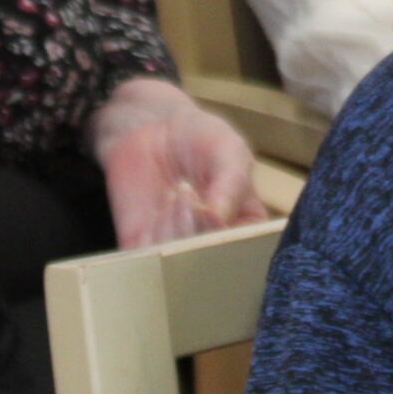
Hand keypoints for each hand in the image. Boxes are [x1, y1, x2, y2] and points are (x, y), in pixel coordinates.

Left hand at [89, 76, 269, 247]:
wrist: (153, 129)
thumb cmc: (201, 139)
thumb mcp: (228, 150)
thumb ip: (231, 182)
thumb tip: (218, 219)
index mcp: (245, 225)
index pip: (246, 251)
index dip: (229, 237)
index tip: (213, 209)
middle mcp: (214, 244)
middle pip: (210, 263)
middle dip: (198, 230)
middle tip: (189, 192)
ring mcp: (178, 250)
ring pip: (178, 264)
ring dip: (175, 226)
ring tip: (176, 193)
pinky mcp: (145, 249)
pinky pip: (148, 262)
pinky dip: (153, 234)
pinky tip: (158, 209)